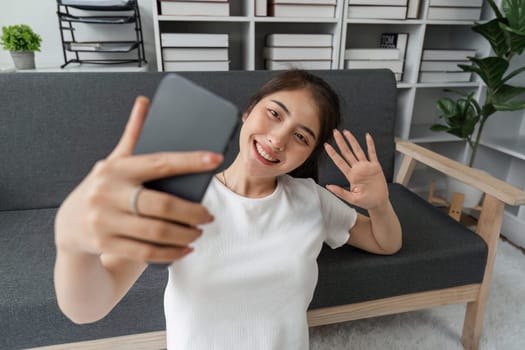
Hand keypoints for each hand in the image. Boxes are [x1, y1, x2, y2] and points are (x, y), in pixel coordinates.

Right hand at [55, 96, 222, 262]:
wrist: (68, 225)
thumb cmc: (102, 188)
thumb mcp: (114, 162)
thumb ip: (133, 135)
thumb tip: (145, 101)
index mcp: (115, 170)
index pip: (159, 162)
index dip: (190, 161)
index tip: (215, 159)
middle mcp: (107, 194)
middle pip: (162, 205)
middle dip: (193, 212)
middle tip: (209, 215)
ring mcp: (104, 221)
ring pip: (156, 231)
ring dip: (185, 234)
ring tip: (199, 231)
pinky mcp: (105, 245)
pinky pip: (146, 252)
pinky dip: (171, 253)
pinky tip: (185, 249)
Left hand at [324, 130, 388, 209]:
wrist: (379, 203)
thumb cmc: (365, 201)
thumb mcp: (351, 199)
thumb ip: (340, 192)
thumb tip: (328, 186)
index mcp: (351, 175)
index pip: (340, 162)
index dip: (333, 153)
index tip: (326, 145)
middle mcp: (357, 169)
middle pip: (347, 152)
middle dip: (341, 142)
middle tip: (334, 132)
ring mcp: (366, 166)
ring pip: (358, 150)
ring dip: (352, 141)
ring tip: (346, 132)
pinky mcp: (376, 166)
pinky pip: (372, 153)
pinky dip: (370, 144)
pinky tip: (367, 136)